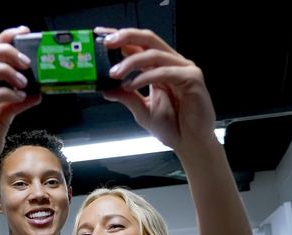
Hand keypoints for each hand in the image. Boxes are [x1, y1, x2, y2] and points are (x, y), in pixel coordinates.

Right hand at [0, 27, 41, 174]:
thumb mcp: (3, 116)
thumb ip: (16, 100)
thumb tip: (38, 90)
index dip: (3, 38)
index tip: (24, 33)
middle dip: (5, 53)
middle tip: (27, 62)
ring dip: (4, 71)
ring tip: (23, 82)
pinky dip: (3, 94)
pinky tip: (18, 97)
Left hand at [99, 27, 216, 152]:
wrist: (190, 144)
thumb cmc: (172, 127)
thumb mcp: (142, 110)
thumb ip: (126, 97)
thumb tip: (105, 89)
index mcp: (159, 67)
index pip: (138, 45)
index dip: (120, 36)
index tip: (99, 34)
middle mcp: (171, 63)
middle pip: (148, 39)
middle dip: (125, 37)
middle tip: (106, 42)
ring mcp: (183, 68)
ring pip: (154, 54)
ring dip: (131, 62)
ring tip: (114, 73)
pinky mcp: (191, 78)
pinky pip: (164, 72)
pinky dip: (145, 77)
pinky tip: (130, 86)